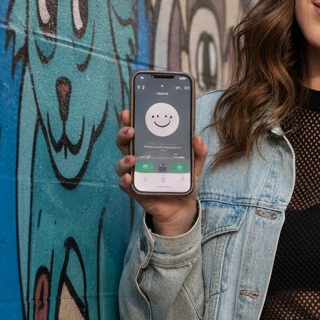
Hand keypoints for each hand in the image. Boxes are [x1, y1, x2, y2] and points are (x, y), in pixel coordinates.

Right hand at [115, 109, 206, 236]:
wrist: (182, 207)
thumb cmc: (183, 181)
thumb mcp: (194, 165)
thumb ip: (198, 152)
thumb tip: (197, 137)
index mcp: (149, 148)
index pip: (137, 131)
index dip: (130, 121)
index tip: (129, 112)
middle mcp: (139, 159)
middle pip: (124, 143)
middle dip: (123, 134)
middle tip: (131, 131)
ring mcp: (136, 175)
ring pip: (121, 164)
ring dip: (123, 160)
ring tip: (133, 159)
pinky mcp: (136, 190)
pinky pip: (125, 185)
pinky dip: (124, 181)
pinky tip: (129, 178)